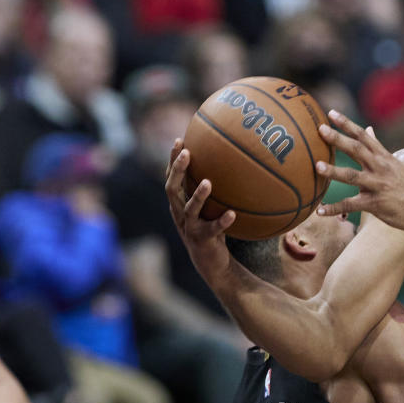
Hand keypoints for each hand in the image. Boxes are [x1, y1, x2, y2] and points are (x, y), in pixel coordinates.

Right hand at [164, 139, 236, 283]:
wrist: (211, 262)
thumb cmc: (211, 227)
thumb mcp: (209, 206)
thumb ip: (213, 188)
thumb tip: (232, 160)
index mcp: (179, 203)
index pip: (171, 177)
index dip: (172, 160)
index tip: (180, 140)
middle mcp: (179, 214)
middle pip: (172, 189)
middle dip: (178, 170)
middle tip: (187, 153)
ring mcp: (190, 228)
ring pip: (189, 210)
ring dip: (198, 196)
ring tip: (208, 183)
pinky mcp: (203, 240)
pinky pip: (213, 230)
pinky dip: (222, 221)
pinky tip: (232, 214)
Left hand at [314, 111, 403, 232]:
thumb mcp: (394, 163)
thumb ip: (377, 147)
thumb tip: (368, 128)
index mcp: (383, 157)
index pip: (363, 136)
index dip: (347, 124)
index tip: (331, 113)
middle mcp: (380, 168)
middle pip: (356, 149)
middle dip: (338, 139)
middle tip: (320, 129)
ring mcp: (377, 185)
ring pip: (352, 176)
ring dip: (333, 171)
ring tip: (317, 166)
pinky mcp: (375, 204)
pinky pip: (351, 205)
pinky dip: (334, 208)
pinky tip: (319, 210)